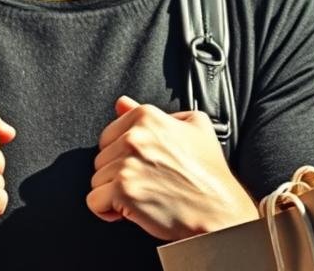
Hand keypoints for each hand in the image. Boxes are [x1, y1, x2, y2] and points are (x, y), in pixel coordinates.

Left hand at [86, 96, 256, 240]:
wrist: (219, 211)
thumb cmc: (210, 173)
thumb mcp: (195, 127)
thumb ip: (158, 113)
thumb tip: (122, 103)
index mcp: (147, 117)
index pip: (108, 136)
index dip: (123, 156)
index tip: (142, 166)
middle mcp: (134, 137)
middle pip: (101, 159)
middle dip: (118, 174)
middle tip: (147, 182)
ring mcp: (127, 164)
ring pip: (96, 180)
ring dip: (114, 193)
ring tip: (144, 195)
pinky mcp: (123, 190)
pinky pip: (94, 202)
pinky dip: (107, 211)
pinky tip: (130, 210)